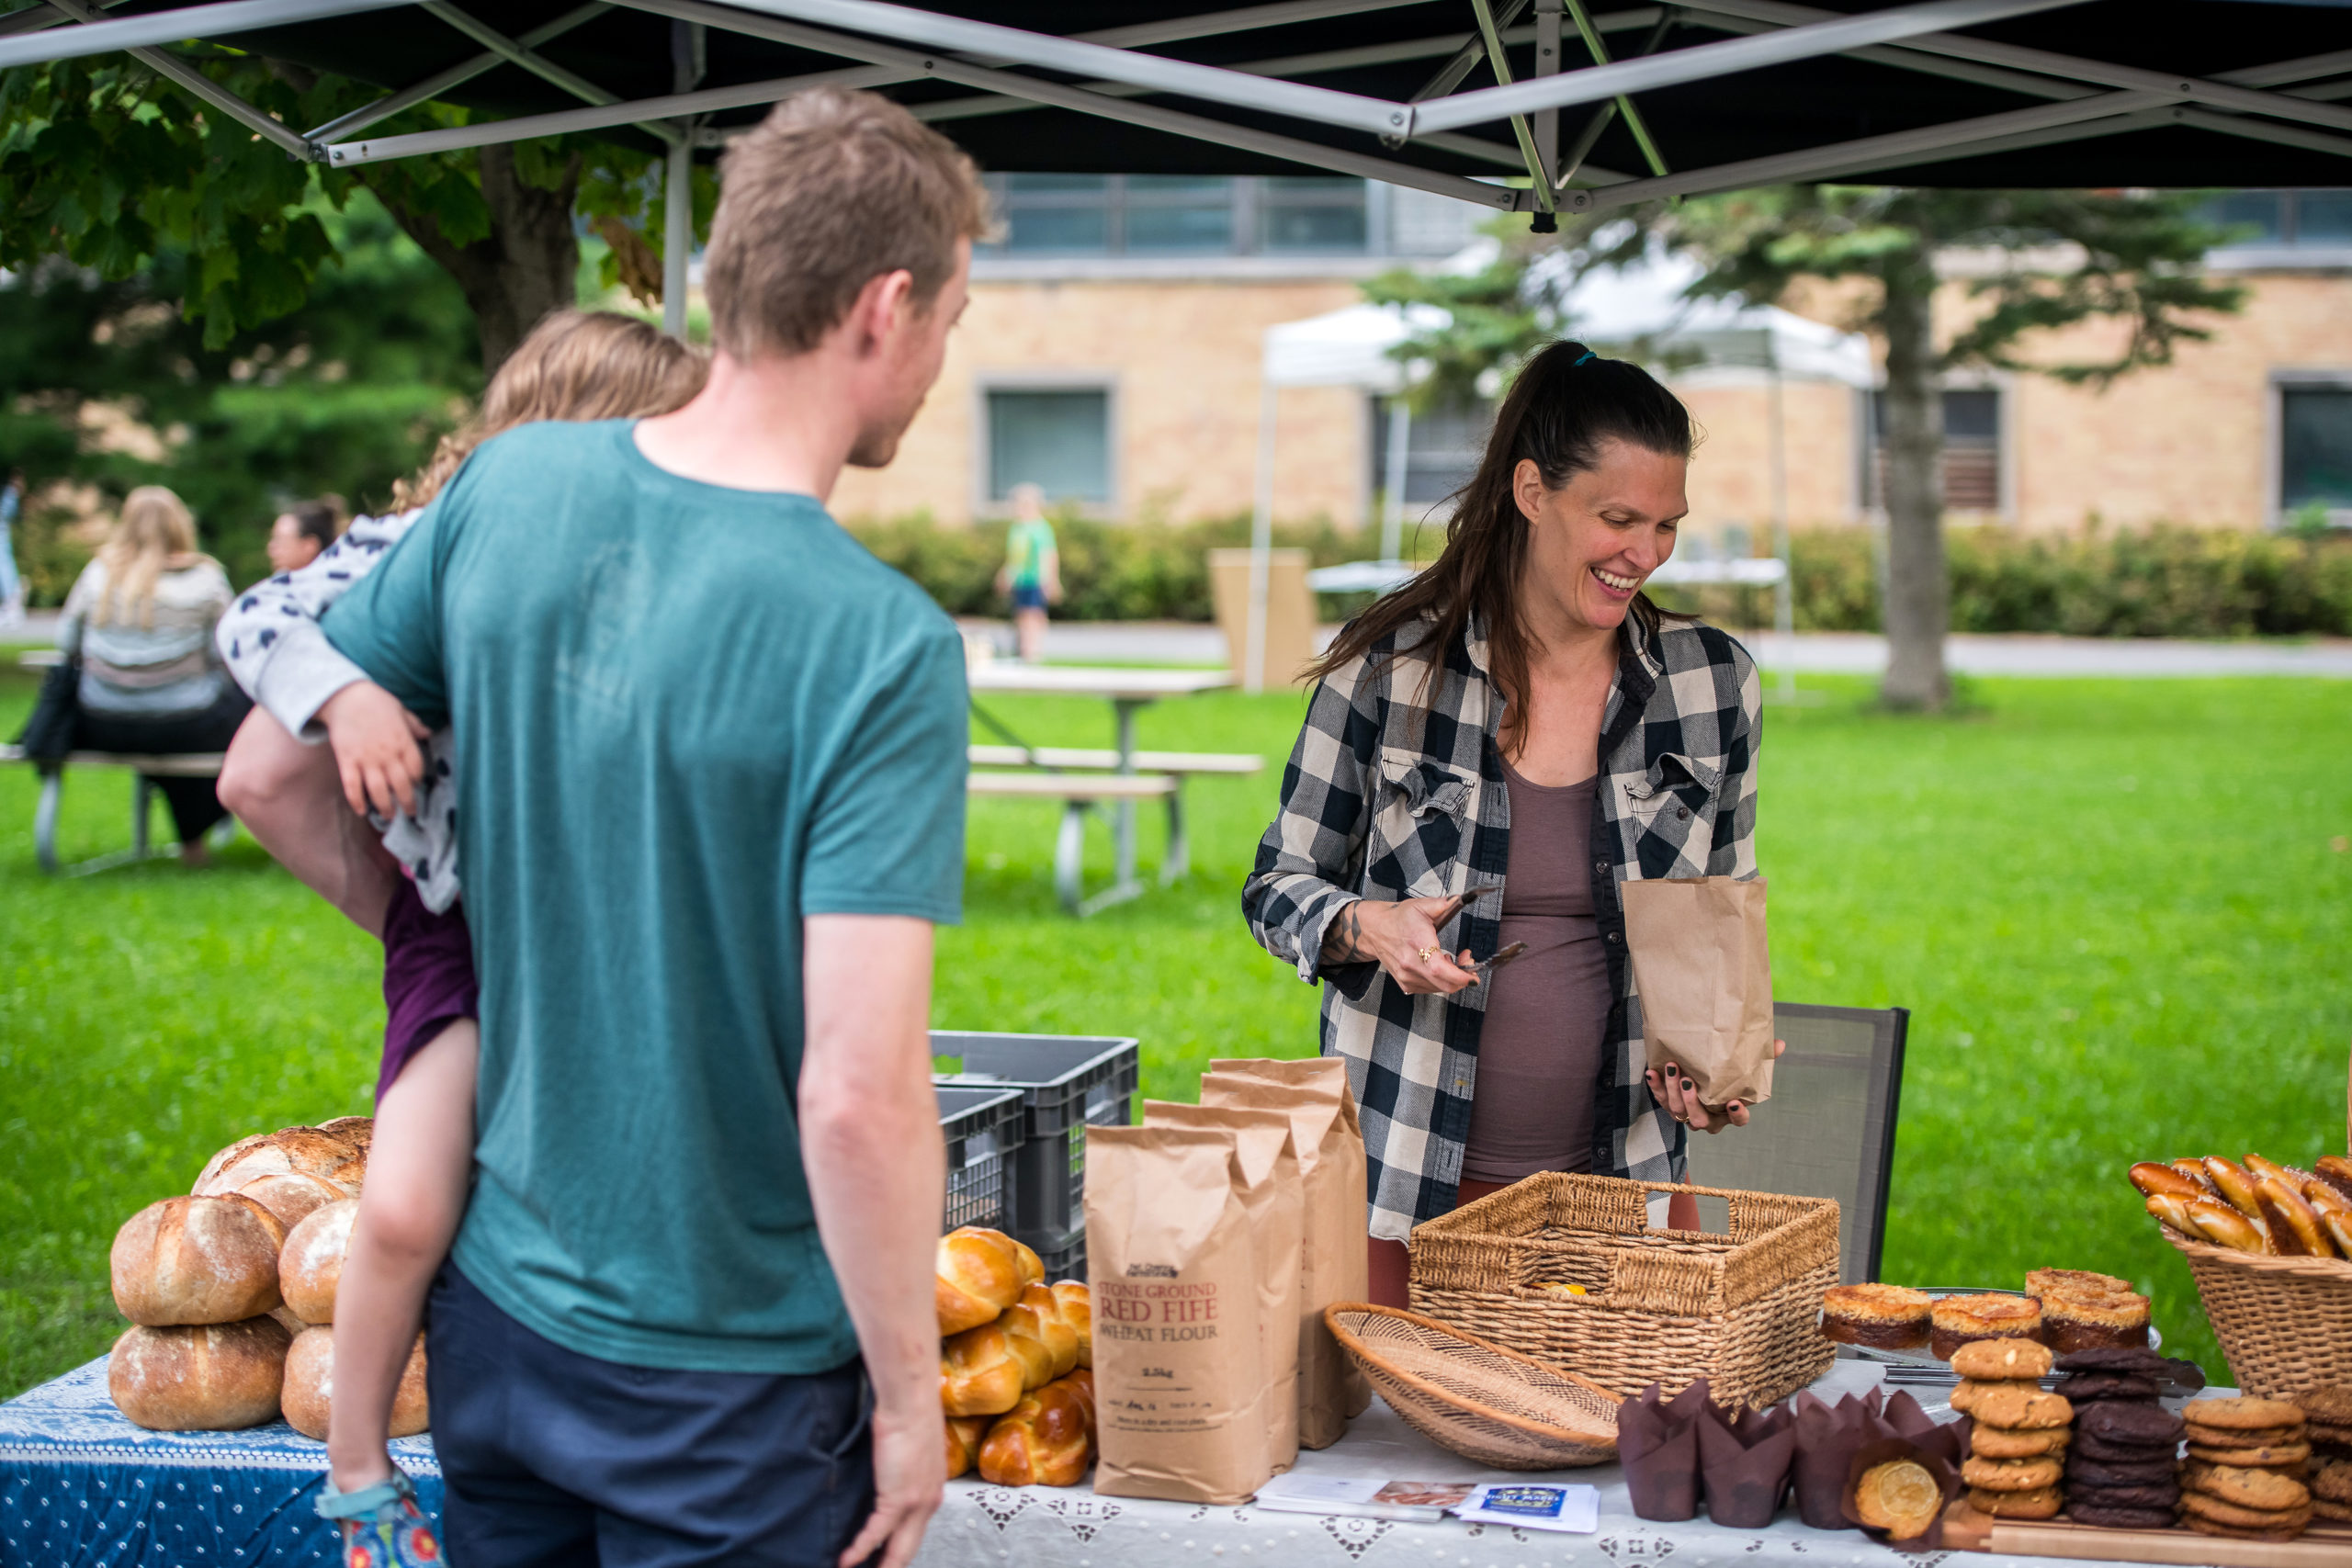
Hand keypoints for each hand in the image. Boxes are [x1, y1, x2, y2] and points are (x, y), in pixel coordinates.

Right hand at [317, 681, 429, 818]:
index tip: (416, 785)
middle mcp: (387, 755)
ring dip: (385, 807)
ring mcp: (366, 760)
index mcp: (403, 742)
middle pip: (401, 786)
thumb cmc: (375, 701)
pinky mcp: (347, 761)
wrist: (345, 696)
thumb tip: (428, 732)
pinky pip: (353, 786)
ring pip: (379, 791)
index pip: (416, 769)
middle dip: (407, 803)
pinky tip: (362, 811)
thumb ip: (414, 725)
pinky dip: (357, 801)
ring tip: (389, 816)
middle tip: (410, 813)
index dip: (417, 780)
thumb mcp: (401, 710)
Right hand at [839, 1397, 944, 1567]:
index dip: (900, 1548)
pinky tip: (847, 1560)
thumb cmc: (909, 1411)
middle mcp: (929, 1500)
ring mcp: (917, 1503)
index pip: (917, 1530)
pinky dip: (859, 1550)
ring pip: (898, 1549)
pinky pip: (875, 1534)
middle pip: (909, 1547)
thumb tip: (887, 1470)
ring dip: (879, 1565)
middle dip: (891, 1565)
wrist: (910, 1400)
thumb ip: (901, 1465)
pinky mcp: (899, 1499)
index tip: (886, 1558)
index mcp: (934, 1488)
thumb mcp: (910, 1445)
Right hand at [1324, 896, 1477, 995]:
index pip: (1440, 969)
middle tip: (1468, 960)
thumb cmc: (1399, 919)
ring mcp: (1407, 977)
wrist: (1374, 930)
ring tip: (1449, 959)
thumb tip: (1459, 900)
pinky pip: (1431, 989)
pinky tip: (1438, 966)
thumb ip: (1442, 904)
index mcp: (1417, 943)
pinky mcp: (1405, 984)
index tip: (1474, 974)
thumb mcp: (1420, 906)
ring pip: (1440, 988)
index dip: (1461, 975)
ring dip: (1452, 978)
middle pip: (1445, 984)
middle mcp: (1410, 964)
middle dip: (1464, 977)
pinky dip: (1441, 982)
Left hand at [1646, 1038, 1786, 1132]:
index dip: (1737, 1115)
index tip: (1734, 1103)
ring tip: (1672, 1068)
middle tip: (1690, 1082)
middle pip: (1700, 1120)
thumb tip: (1780, 1044)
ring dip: (1673, 1090)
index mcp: (1729, 1113)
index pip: (1738, 1121)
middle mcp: (1708, 1118)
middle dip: (1692, 1102)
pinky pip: (1661, 1100)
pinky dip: (1656, 1087)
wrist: (1698, 1073)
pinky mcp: (1670, 1105)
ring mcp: (1687, 1114)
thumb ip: (1762, 1058)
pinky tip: (1653, 1072)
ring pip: (1678, 1111)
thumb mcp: (1744, 1068)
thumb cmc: (1726, 1075)